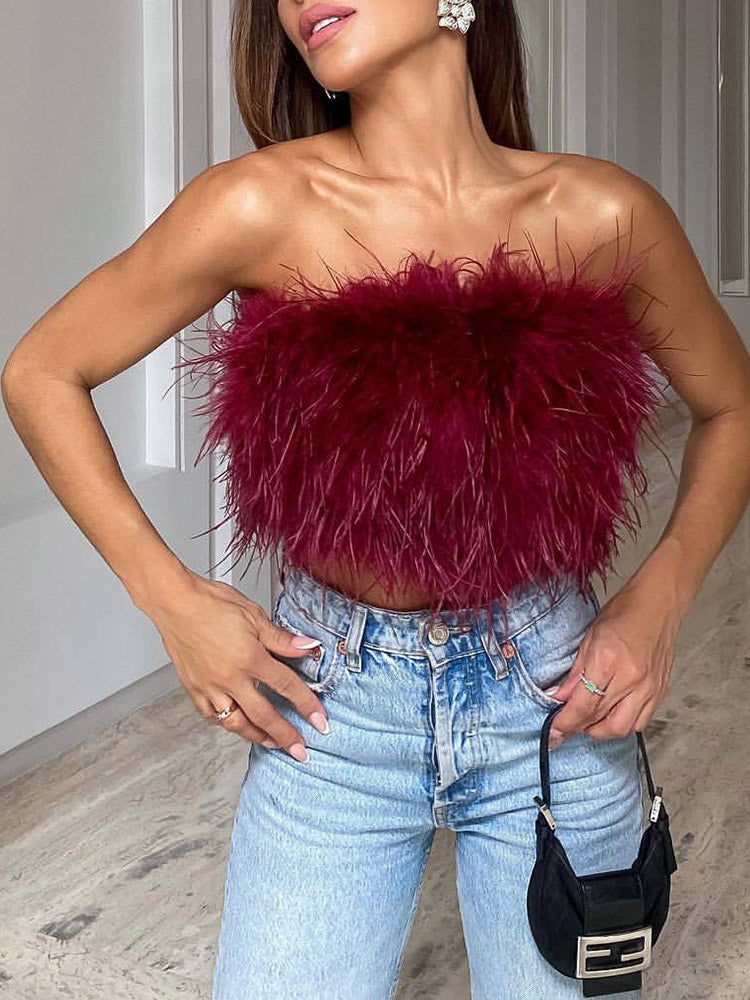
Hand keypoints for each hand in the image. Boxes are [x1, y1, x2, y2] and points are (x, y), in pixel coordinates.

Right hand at [149, 572, 329, 759]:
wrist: (174, 602)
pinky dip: (226, 723)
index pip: (286, 687)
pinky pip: (212, 716)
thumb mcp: (253, 615)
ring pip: (236, 723)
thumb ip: (281, 638)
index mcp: (249, 659)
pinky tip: (235, 724)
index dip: (306, 705)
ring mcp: (209, 686)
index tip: (319, 721)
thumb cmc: (210, 603)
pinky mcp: (193, 688)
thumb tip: (308, 647)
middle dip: (285, 736)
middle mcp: (229, 678)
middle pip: (263, 716)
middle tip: (299, 750)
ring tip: (272, 743)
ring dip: (257, 736)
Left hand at [543, 579, 681, 747]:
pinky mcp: (660, 691)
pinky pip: (641, 721)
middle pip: (600, 719)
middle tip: (567, 726)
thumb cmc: (624, 613)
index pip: (583, 704)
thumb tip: (559, 697)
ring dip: (601, 730)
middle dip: (579, 728)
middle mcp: (631, 678)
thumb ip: (575, 674)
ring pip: (623, 727)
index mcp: (608, 660)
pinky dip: (623, 723)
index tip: (553, 731)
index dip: (565, 722)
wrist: (658, 603)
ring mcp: (649, 687)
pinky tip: (612, 714)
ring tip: (588, 721)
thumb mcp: (589, 638)